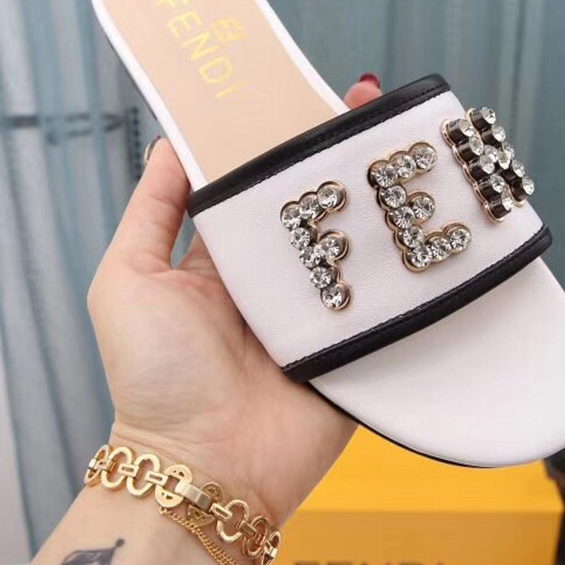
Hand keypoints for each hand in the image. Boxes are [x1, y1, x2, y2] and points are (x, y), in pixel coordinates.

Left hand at [87, 78, 381, 525]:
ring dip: (384, 205)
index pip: (258, 186)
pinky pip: (388, 302)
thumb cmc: (153, 376)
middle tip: (376, 113)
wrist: (205, 470)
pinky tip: (438, 224)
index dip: (281, 142)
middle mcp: (276, 280)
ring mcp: (321, 313)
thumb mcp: (126, 279)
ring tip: (413, 154)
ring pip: (359, 247)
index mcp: (226, 259)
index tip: (306, 94)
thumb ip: (151, 210)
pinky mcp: (358, 347)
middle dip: (343, 163)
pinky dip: (410, 269)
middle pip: (316, 209)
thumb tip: (173, 139)